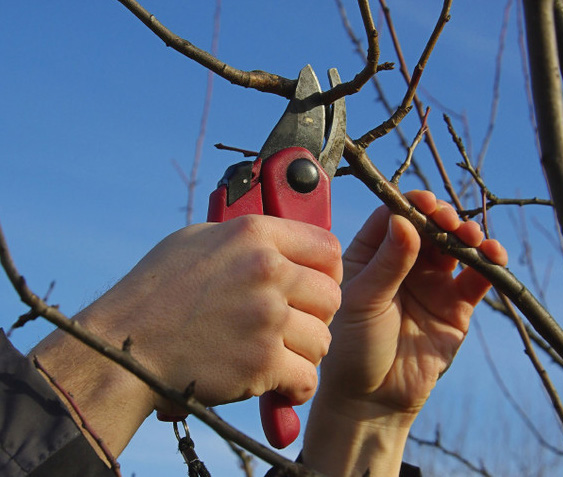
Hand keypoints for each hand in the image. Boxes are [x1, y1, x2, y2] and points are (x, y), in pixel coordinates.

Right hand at [31, 215, 341, 455]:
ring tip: (279, 355)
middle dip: (317, 316)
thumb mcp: (198, 241)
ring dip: (305, 354)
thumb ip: (246, 238)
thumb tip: (281, 243)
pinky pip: (306, 379)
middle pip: (332, 297)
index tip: (316, 289)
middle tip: (293, 328)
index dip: (329, 272)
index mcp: (254, 234)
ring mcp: (266, 317)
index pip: (328, 248)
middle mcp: (266, 270)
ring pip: (323, 340)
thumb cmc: (155, 293)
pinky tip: (278, 383)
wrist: (122, 347)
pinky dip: (295, 387)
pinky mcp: (261, 362)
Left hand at [303, 191, 506, 475]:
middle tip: (448, 222)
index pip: (393, 217)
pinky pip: (476, 278)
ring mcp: (431, 283)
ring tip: (470, 238)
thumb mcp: (363, 301)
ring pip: (454, 247)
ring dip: (467, 235)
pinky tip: (493, 256)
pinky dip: (488, 263)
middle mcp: (403, 263)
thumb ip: (387, 263)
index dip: (411, 206)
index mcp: (371, 255)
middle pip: (429, 227)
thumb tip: (405, 219)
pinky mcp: (456, 306)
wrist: (372, 399)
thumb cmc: (353, 347)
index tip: (425, 204)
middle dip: (443, 218)